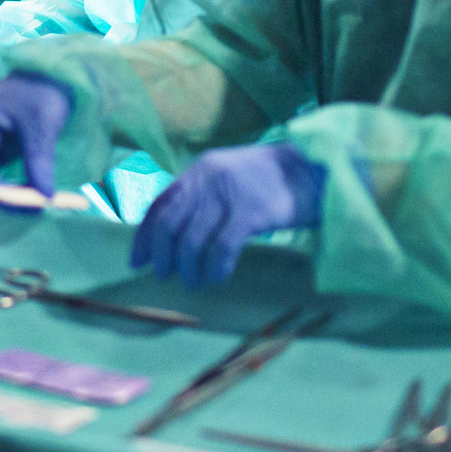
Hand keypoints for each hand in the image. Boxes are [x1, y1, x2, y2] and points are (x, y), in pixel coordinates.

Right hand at [0, 72, 71, 205]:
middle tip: (34, 210)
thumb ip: (40, 162)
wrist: (45, 73)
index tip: (27, 206)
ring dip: (6, 195)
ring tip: (35, 202)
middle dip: (2, 198)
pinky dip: (9, 187)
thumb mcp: (42, 126)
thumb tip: (44, 199)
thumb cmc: (41, 91)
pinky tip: (30, 193)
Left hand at [130, 142, 327, 287]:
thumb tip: (173, 232)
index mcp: (199, 170)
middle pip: (170, 223)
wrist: (312, 170)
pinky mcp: (251, 212)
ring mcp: (229, 195)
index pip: (159, 204)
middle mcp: (208, 179)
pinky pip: (222, 248)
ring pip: (192, 240)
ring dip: (188, 267)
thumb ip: (201, 196)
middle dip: (162, 255)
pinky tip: (216, 278)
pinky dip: (214, 268)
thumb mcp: (227, 177)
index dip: (144, 235)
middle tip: (165, 275)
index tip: (137, 260)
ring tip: (194, 281)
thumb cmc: (269, 180)